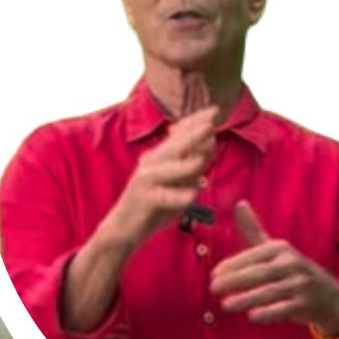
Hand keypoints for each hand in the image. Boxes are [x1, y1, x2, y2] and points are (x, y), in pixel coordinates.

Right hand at [104, 82, 217, 248]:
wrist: (124, 228)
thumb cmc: (154, 205)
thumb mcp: (177, 183)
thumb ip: (192, 166)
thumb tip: (212, 143)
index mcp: (160, 157)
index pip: (179, 135)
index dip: (196, 122)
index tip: (215, 110)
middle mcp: (151, 164)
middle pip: (175, 147)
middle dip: (193, 135)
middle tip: (211, 123)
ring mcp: (145, 181)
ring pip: (167, 171)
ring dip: (184, 166)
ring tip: (201, 161)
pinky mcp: (143, 201)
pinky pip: (161, 198)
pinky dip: (176, 197)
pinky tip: (191, 197)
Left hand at [210, 201, 338, 332]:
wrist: (328, 296)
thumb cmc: (291, 271)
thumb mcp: (274, 249)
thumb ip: (253, 230)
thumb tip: (239, 203)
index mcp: (281, 249)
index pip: (253, 256)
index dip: (232, 265)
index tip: (213, 274)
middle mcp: (292, 264)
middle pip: (260, 273)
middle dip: (236, 280)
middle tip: (213, 288)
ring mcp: (301, 284)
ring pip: (271, 292)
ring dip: (247, 298)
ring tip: (225, 305)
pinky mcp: (306, 304)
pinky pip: (286, 309)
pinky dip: (269, 313)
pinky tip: (252, 316)